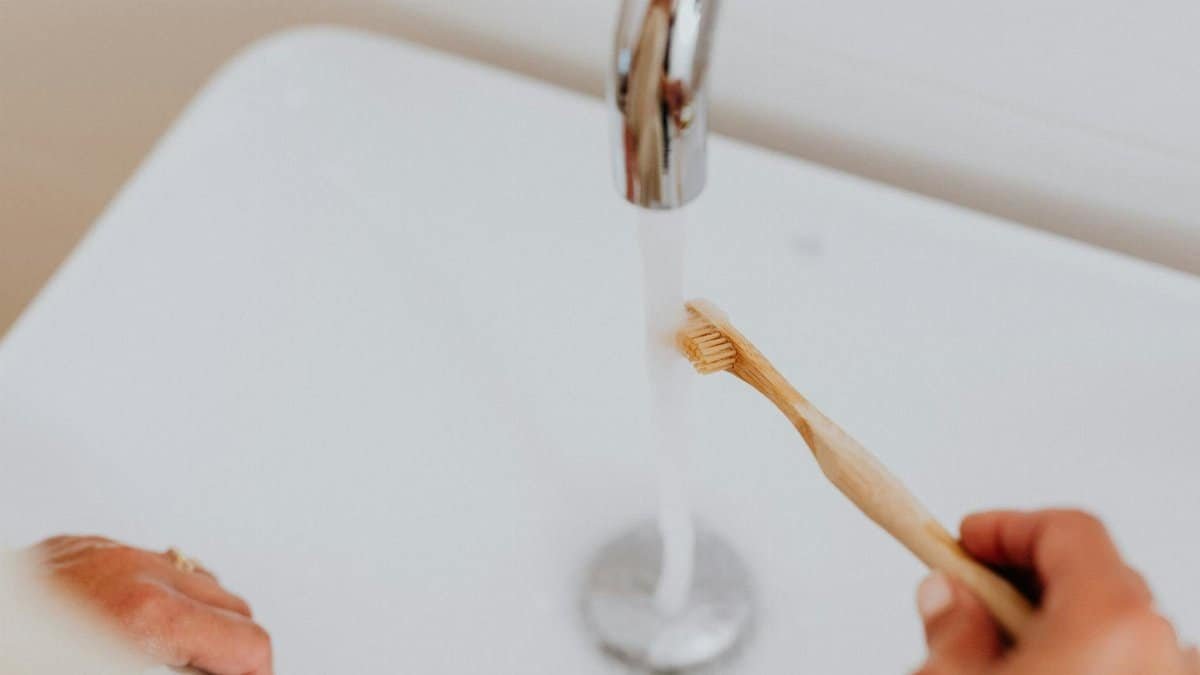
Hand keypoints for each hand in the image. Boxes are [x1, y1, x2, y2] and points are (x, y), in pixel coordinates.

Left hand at [35, 536, 272, 674]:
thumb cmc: (21, 661)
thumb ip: (185, 670)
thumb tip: (218, 667)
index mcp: (147, 614)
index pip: (248, 640)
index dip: (258, 672)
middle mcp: (132, 571)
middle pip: (232, 603)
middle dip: (232, 646)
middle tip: (217, 673)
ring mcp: (103, 553)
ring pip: (192, 576)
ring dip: (196, 614)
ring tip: (177, 654)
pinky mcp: (76, 546)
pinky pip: (140, 562)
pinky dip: (151, 593)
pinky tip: (129, 626)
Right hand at [914, 509, 1196, 674]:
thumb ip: (953, 628)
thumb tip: (949, 600)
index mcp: (1114, 625)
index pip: (1069, 532)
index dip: (1007, 528)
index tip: (967, 539)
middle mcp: (1167, 654)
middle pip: (1099, 581)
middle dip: (1029, 580)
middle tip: (972, 594)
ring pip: (1119, 632)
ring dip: (1060, 626)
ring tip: (1000, 652)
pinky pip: (1138, 667)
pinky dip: (1093, 661)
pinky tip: (1041, 674)